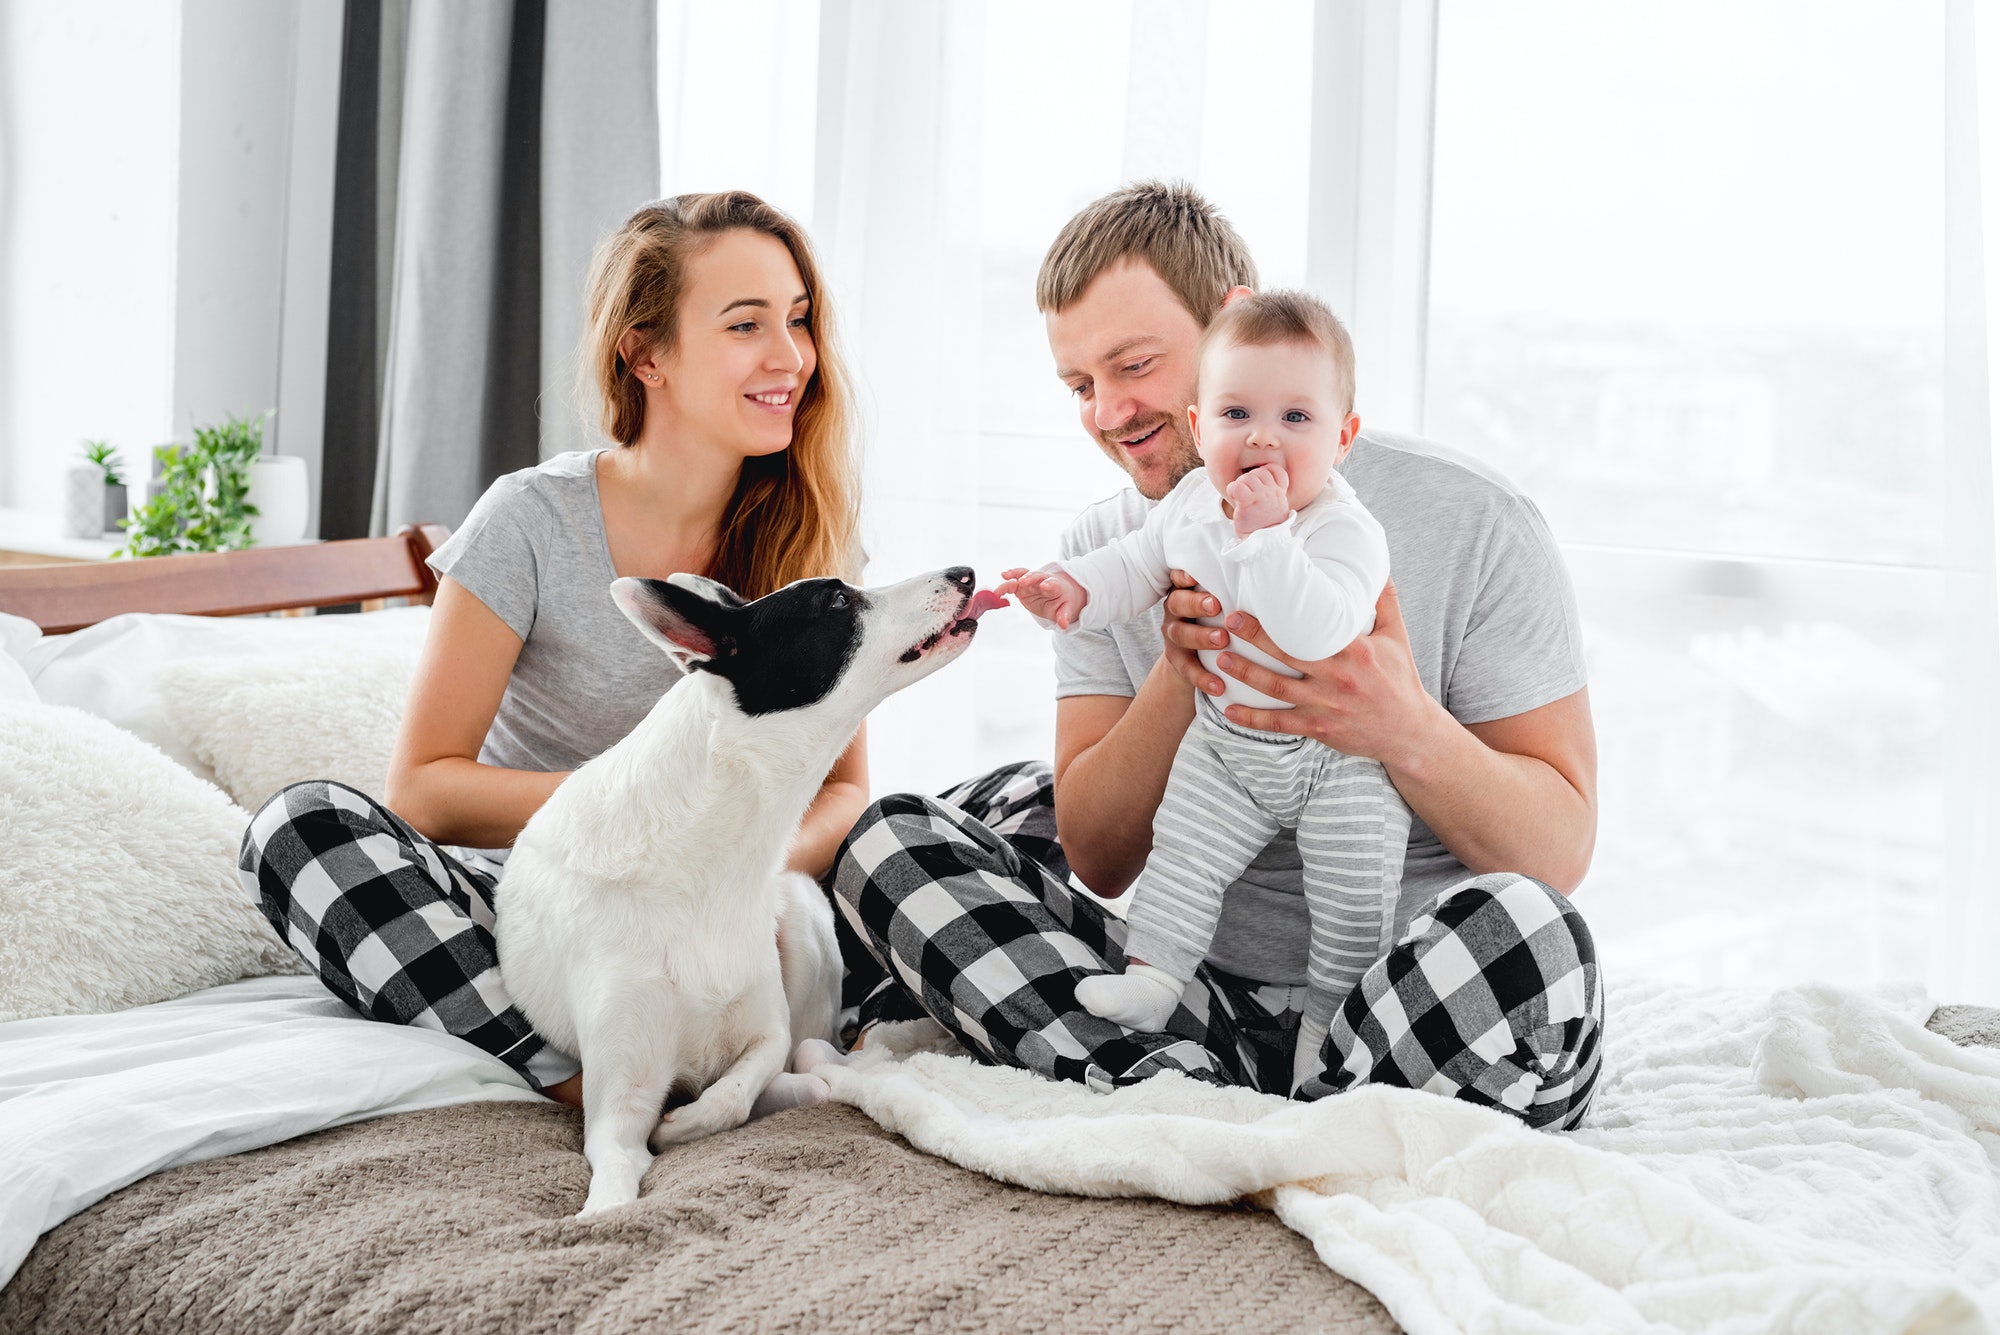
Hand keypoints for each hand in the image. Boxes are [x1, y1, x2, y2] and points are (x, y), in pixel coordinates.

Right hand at [997, 565, 1088, 629]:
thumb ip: (1063, 616)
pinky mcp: (1021, 587)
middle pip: (1036, 575)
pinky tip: (997, 591)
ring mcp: (1030, 583)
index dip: (1049, 584)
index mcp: (1055, 585)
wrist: (1057, 593)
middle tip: (1023, 581)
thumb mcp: (1066, 608)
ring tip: (1004, 577)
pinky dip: (1005, 584)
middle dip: (1029, 577)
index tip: (1045, 586)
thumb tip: (1063, 625)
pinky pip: (1012, 583)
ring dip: (1012, 576)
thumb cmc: (1062, 600)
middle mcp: (1041, 581)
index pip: (1053, 583)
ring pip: (1021, 575)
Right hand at [1160, 569, 1228, 696]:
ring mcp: (1174, 635)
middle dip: (1195, 604)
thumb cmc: (1221, 618)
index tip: (1194, 576)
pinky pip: (1187, 669)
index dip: (1183, 575)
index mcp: (1186, 591)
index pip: (1179, 578)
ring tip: (1221, 640)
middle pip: (1178, 603)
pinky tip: (1219, 685)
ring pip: (1180, 635)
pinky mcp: (1177, 660)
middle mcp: (1175, 610)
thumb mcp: (1224, 603)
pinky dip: (1203, 677)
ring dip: (1200, 637)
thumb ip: (1234, 592)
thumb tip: (1273, 578)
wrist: (1197, 657)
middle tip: (1215, 605)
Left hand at [1214, 579, 1447, 769]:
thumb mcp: (1396, 637)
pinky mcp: (1318, 729)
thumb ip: (1384, 600)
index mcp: (1355, 651)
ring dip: (1245, 674)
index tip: (1259, 600)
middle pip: (1287, 655)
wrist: (1409, 731)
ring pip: (1276, 688)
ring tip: (1220, 660)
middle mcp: (1337, 678)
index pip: (1313, 629)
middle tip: (1228, 623)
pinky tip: (1229, 711)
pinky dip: (1252, 719)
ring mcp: (1325, 705)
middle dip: (1254, 639)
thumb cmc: (1400, 679)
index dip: (1283, 617)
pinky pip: (1279, 723)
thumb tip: (1378, 565)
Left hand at [1225, 463, 1290, 535]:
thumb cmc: (1265, 526)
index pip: (1276, 470)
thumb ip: (1271, 494)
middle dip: (1249, 479)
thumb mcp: (1276, 508)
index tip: (1258, 483)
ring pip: (1247, 477)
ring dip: (1240, 484)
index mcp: (1279, 493)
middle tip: (1245, 493)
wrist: (1264, 542)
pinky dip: (1232, 489)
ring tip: (1239, 497)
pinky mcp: (1248, 502)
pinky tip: (1234, 497)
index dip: (1265, 471)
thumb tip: (1261, 484)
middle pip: (1259, 472)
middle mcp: (1272, 492)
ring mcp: (1261, 496)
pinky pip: (1237, 486)